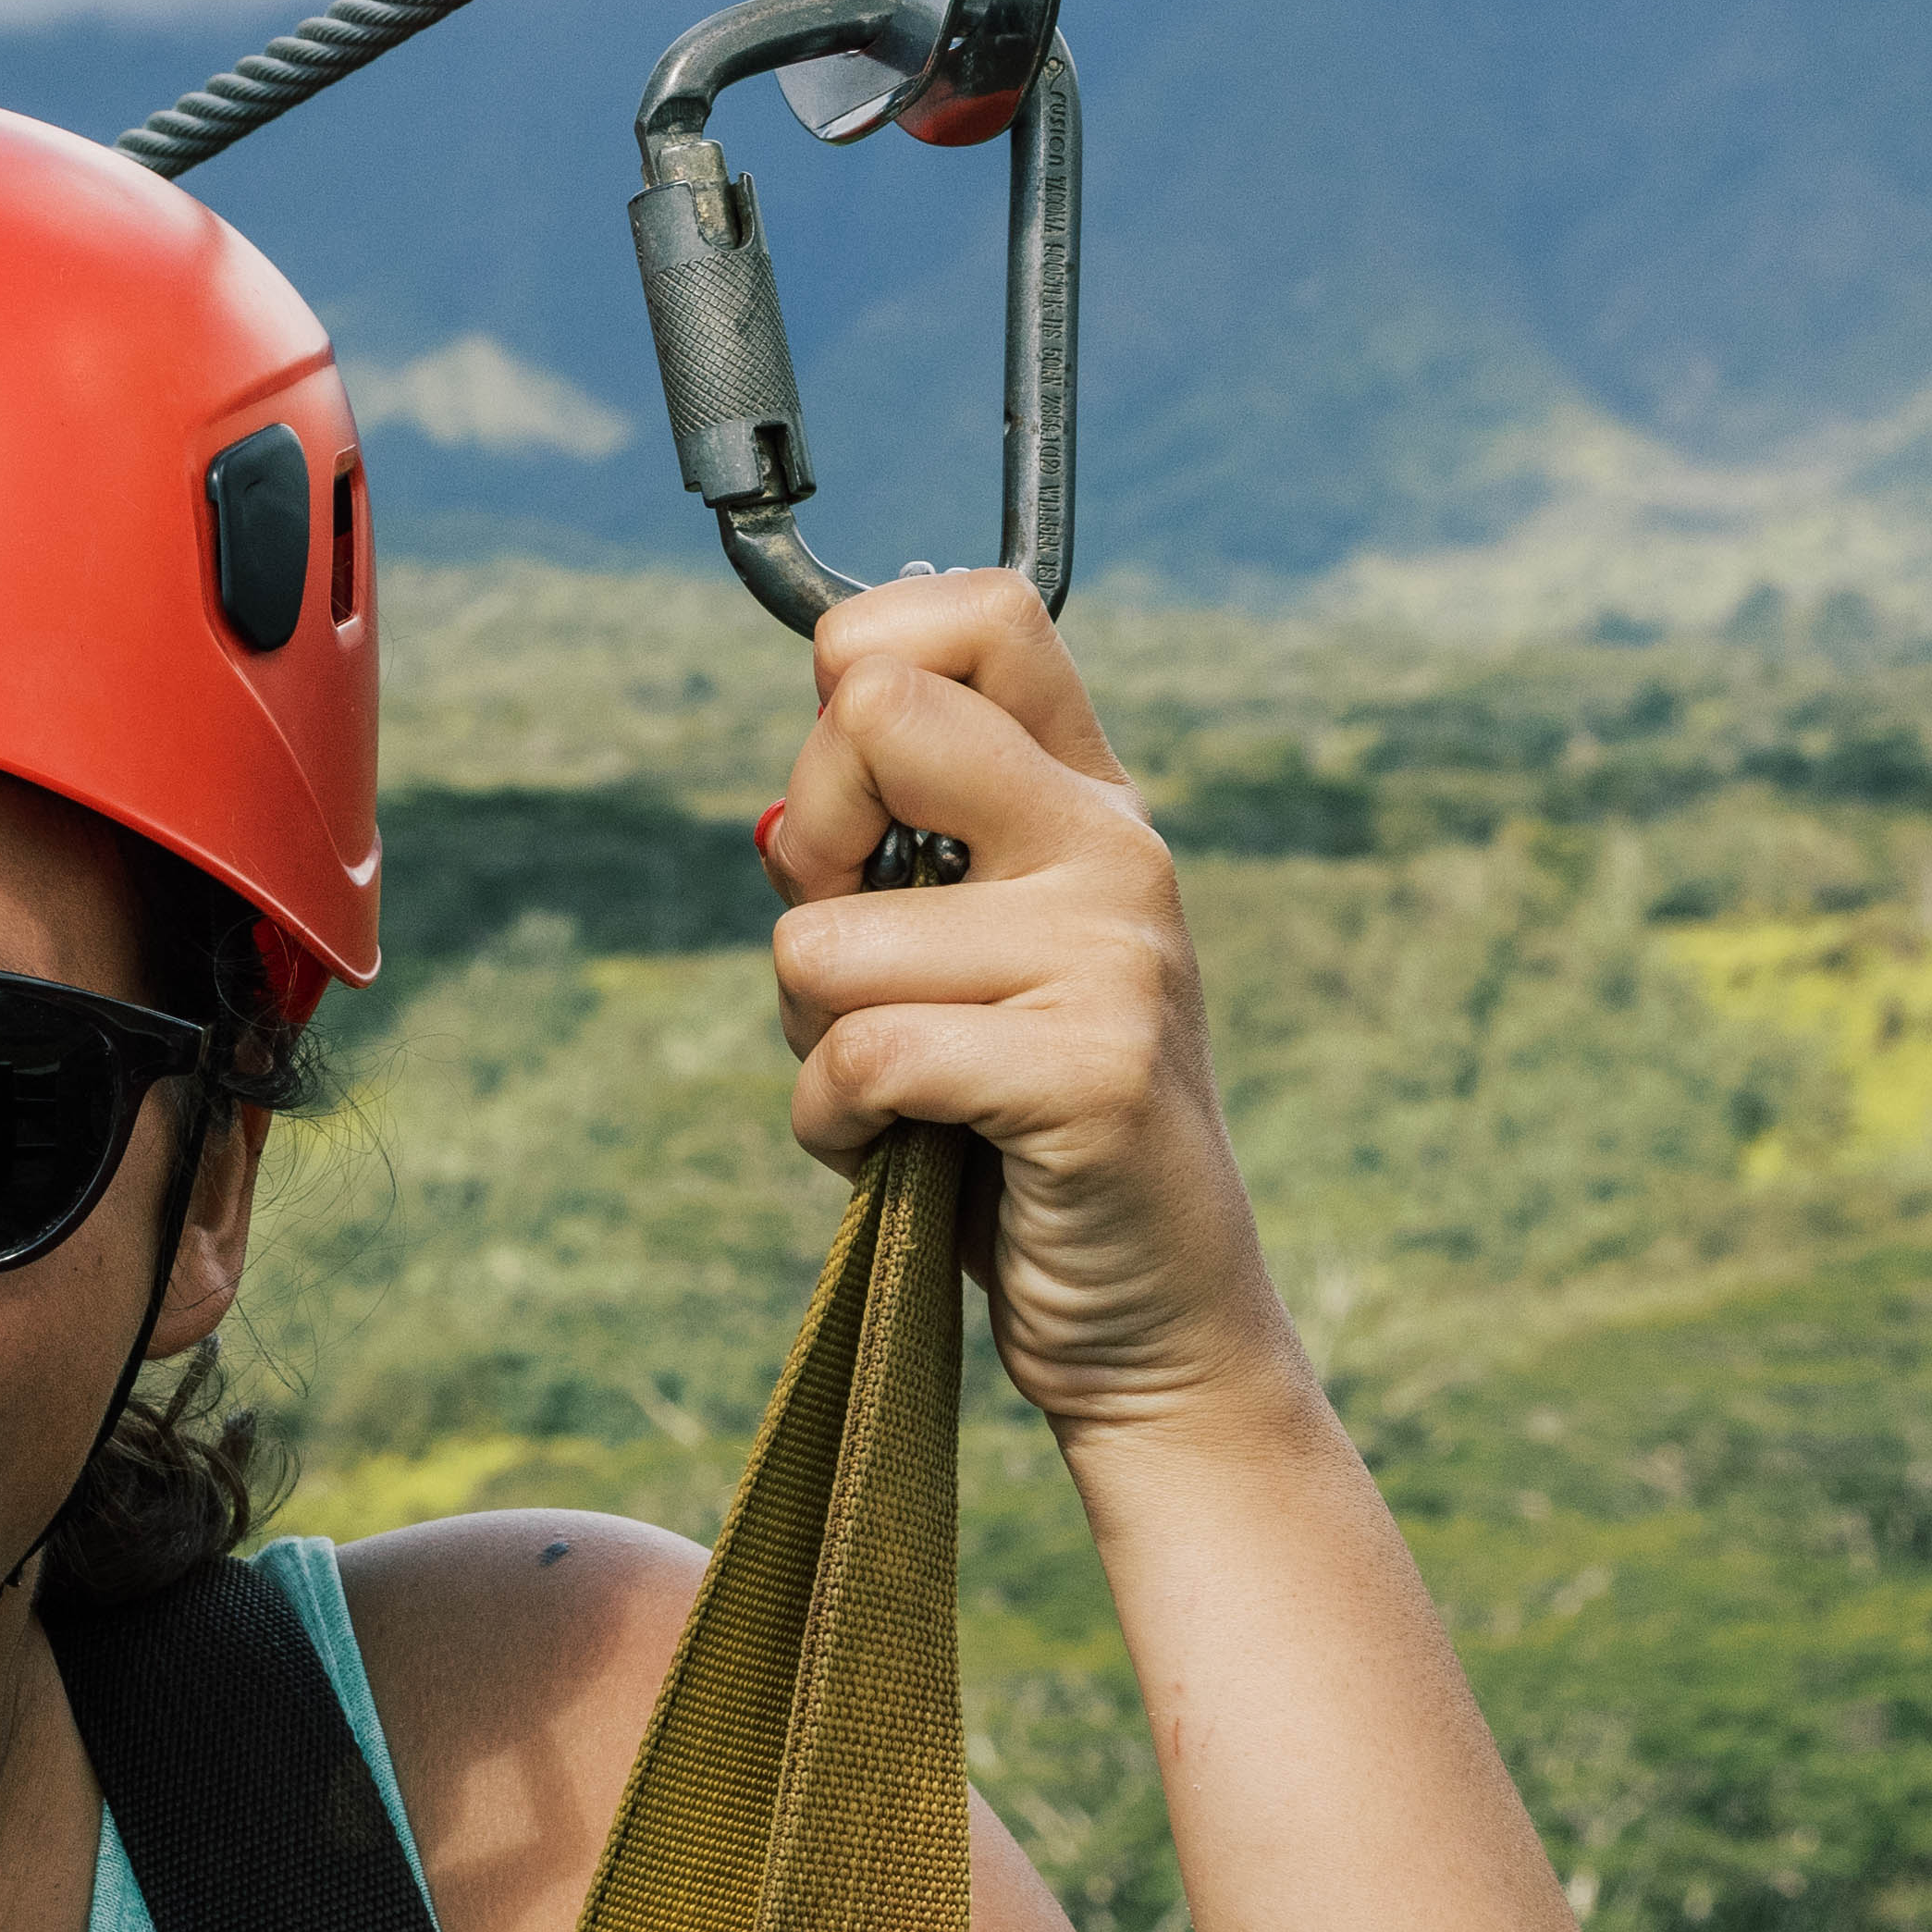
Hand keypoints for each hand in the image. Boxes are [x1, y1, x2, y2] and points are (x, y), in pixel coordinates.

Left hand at [753, 573, 1316, 1456]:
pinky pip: (863, 1054)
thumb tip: (777, 818)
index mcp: (1085, 800)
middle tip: (854, 961)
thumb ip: (877, 870)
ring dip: (812, 1038)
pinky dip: (832, 1122)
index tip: (857, 812)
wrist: (1154, 1319)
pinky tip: (901, 1151)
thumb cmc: (1016, 1138)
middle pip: (873, 716)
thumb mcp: (947, 969)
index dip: (858, 677)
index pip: (975, 612)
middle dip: (807, 847)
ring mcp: (1115, 954)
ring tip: (903, 1096)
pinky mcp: (1093, 1070)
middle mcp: (1114, 850)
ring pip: (824, 937)